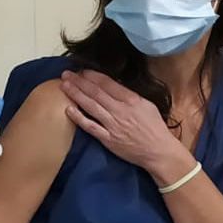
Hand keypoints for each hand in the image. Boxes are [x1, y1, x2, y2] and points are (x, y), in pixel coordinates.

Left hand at [60, 70, 190, 179]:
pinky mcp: (108, 139)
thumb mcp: (147, 104)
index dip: (93, 76)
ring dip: (76, 94)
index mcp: (131, 100)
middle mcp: (120, 110)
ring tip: (64, 86)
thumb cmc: (154, 127)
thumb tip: (114, 85)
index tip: (82, 70)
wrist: (158, 151)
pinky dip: (79, 118)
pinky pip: (90, 127)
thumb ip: (129, 95)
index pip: (108, 84)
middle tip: (66, 74)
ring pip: (91, 106)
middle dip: (79, 82)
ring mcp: (113, 125)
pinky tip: (68, 109)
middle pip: (96, 92)